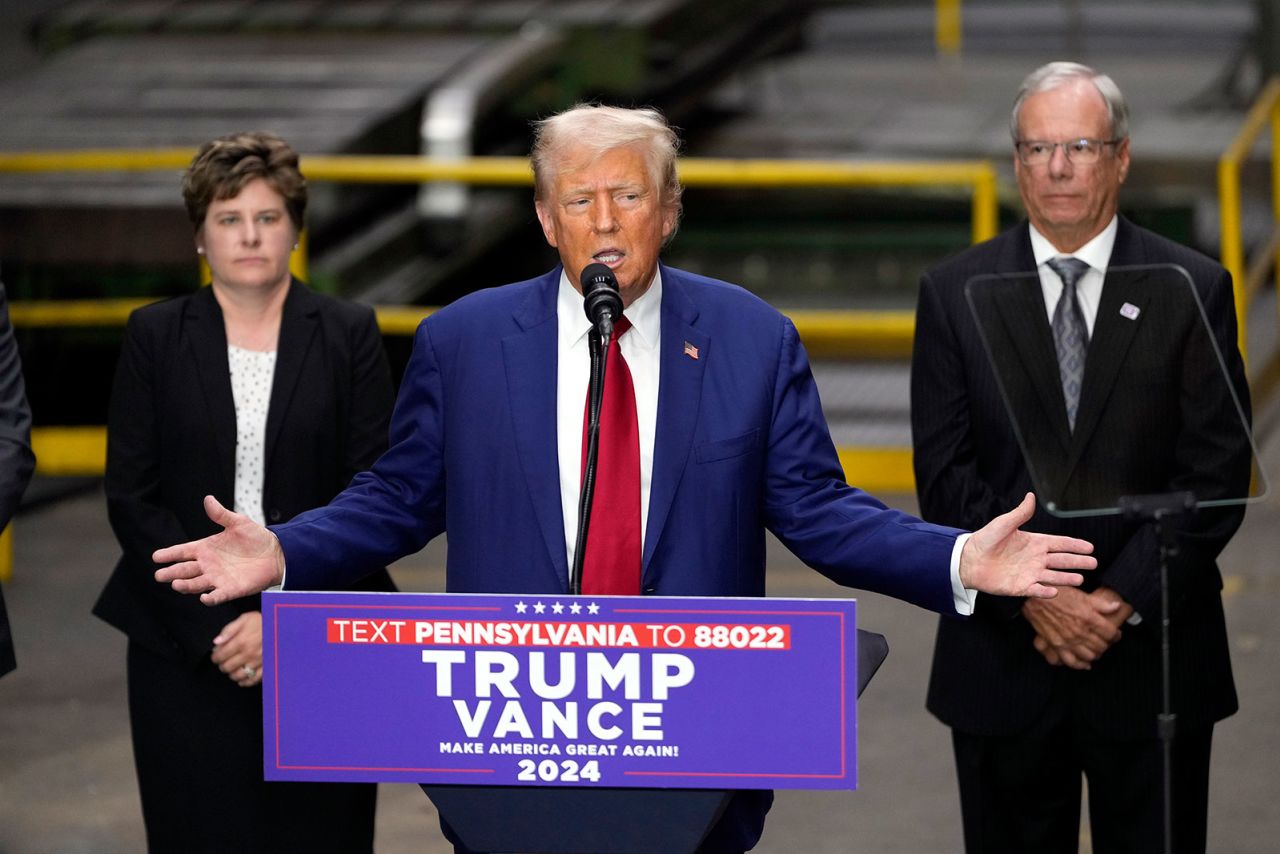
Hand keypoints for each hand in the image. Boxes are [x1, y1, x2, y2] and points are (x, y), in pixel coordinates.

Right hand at [153, 495, 283, 605]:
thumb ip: (221, 514)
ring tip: (176, 584)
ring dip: (186, 585)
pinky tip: (204, 598)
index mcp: (206, 548)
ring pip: (196, 584)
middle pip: (185, 570)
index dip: (169, 554)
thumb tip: (208, 498)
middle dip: (172, 573)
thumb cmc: (256, 538)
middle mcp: (208, 565)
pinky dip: (210, 598)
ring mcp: (218, 578)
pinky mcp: (231, 589)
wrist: (276, 552)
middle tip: (160, 575)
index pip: (182, 551)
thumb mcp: (238, 522)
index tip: (156, 557)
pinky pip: (218, 595)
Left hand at [211, 611, 262, 687]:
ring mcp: (257, 662)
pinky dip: (245, 682)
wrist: (280, 626)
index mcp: (241, 642)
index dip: (214, 657)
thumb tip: (216, 642)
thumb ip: (229, 630)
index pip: (220, 655)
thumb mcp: (244, 619)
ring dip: (231, 674)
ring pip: (238, 675)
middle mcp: (248, 654)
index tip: (215, 656)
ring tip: (231, 669)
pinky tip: (241, 680)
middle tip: (222, 662)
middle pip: (227, 667)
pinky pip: (253, 679)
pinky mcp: (265, 667)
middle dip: (222, 665)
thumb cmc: (262, 622)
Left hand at [959, 493, 1094, 598]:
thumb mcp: (1004, 523)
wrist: (968, 559)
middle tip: (1093, 563)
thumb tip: (1031, 495)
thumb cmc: (985, 540)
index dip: (1075, 545)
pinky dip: (1046, 591)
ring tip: (1080, 579)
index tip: (1090, 547)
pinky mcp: (1020, 587)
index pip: (1060, 544)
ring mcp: (1029, 573)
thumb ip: (1020, 513)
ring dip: (1066, 578)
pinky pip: (1036, 590)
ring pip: (1053, 576)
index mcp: (1034, 542)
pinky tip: (1055, 591)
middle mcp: (1035, 559)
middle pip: (1062, 561)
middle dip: (1078, 562)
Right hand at [1026, 585, 1132, 669]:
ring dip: (1096, 654)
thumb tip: (1117, 606)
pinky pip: (1071, 661)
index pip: (1111, 633)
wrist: (1035, 598)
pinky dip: (1080, 665)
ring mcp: (1068, 640)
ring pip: (1089, 655)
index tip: (1116, 634)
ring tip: (1096, 650)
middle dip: (1107, 644)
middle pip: (1102, 646)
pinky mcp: (1057, 645)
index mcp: (1089, 618)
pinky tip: (1085, 664)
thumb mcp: (1082, 595)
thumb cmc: (1058, 593)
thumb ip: (1101, 603)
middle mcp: (1080, 632)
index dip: (1116, 635)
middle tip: (1106, 642)